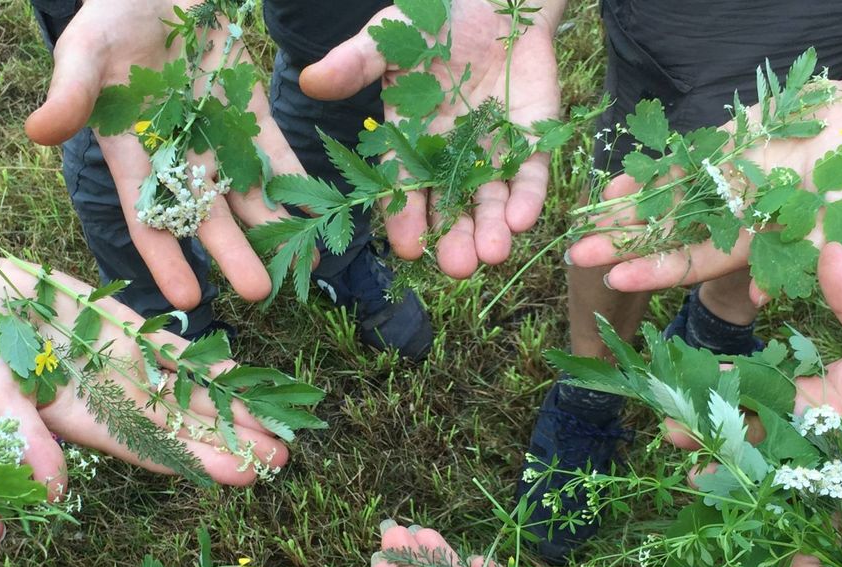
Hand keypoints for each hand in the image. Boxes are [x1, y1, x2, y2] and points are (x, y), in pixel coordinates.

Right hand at [0, 263, 290, 494]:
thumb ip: (24, 437)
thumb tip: (51, 492)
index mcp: (90, 424)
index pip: (155, 450)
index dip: (199, 463)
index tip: (244, 475)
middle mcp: (117, 403)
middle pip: (186, 430)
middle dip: (233, 444)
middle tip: (284, 459)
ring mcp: (128, 370)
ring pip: (191, 395)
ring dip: (234, 410)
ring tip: (280, 428)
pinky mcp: (130, 336)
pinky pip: (178, 355)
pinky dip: (211, 365)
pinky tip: (246, 375)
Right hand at [24, 0, 304, 309]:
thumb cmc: (110, 16)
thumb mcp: (84, 50)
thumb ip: (69, 92)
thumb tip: (37, 133)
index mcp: (130, 153)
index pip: (147, 215)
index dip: (166, 256)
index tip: (187, 297)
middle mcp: (176, 158)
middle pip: (206, 214)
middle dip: (233, 253)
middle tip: (259, 291)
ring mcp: (216, 138)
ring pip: (247, 192)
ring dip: (273, 227)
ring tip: (304, 262)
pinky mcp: (249, 114)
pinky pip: (276, 154)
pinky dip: (297, 181)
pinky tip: (321, 211)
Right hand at [302, 0, 562, 277]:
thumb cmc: (437, 14)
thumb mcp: (391, 34)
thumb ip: (355, 61)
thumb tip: (309, 80)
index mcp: (409, 137)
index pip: (404, 186)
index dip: (404, 217)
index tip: (406, 246)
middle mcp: (449, 154)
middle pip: (449, 205)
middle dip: (453, 237)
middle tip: (457, 267)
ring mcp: (491, 150)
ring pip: (490, 200)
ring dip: (490, 229)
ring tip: (491, 255)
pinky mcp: (531, 140)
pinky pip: (529, 175)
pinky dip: (527, 197)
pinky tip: (523, 219)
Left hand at [567, 102, 841, 303]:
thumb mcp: (835, 216)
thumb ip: (800, 253)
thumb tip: (763, 296)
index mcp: (748, 244)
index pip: (692, 264)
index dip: (654, 271)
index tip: (614, 279)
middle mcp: (724, 223)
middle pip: (664, 239)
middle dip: (621, 247)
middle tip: (576, 256)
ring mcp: (714, 191)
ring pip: (659, 208)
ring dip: (622, 216)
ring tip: (581, 224)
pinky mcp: (712, 160)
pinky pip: (669, 173)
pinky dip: (642, 179)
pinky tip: (610, 186)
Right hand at [651, 245, 841, 518]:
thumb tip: (828, 247)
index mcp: (817, 395)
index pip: (760, 391)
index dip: (723, 390)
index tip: (685, 387)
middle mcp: (817, 437)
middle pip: (756, 440)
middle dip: (716, 440)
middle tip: (678, 441)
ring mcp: (835, 474)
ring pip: (779, 482)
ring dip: (742, 484)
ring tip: (706, 485)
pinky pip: (821, 521)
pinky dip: (794, 524)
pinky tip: (760, 525)